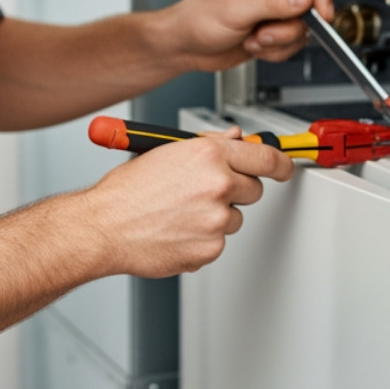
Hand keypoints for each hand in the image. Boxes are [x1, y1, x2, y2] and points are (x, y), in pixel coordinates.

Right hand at [80, 128, 293, 278]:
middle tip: (205, 192)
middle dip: (236, 190)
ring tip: (180, 213)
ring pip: (235, 218)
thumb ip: (208, 145)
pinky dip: (203, 239)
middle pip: (254, 189)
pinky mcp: (210, 248)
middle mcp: (217, 184)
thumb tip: (235, 140)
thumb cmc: (127, 190)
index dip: (281, 164)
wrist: (104, 226)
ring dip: (217, 216)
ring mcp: (216, 219)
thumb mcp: (167, 151)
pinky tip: (176, 230)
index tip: (285, 167)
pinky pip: (218, 242)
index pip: (266, 157)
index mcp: (208, 154)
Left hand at [156, 0, 334, 70]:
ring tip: (254, 38)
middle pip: (308, 2)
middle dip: (289, 25)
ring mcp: (273, 10)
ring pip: (301, 27)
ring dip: (279, 41)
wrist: (185, 46)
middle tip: (269, 31)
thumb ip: (273, 3)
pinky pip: (292, 43)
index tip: (321, 12)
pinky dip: (276, 51)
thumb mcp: (237, 8)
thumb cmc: (197, 18)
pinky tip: (253, 45)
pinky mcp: (273, 31)